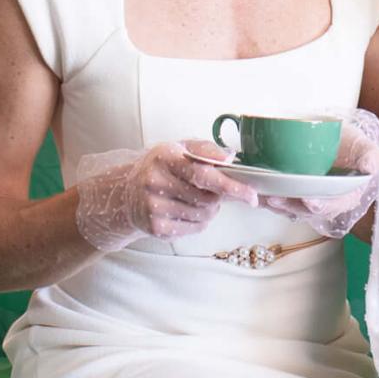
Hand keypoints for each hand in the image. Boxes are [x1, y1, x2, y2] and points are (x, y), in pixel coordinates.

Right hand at [73, 140, 258, 250]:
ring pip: (204, 216)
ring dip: (209, 210)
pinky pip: (194, 229)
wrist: (127, 192)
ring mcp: (153, 207)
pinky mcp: (156, 228)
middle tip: (209, 190)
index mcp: (165, 157)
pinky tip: (185, 211)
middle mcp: (155, 182)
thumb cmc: (162, 167)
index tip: (251, 195)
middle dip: (217, 197)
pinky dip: (199, 222)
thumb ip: (207, 150)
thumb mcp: (181, 148)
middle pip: (207, 199)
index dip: (231, 186)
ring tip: (193, 199)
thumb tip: (230, 157)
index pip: (204, 175)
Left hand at [259, 108, 378, 236]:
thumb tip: (372, 166)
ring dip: (275, 204)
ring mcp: (307, 200)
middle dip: (291, 206)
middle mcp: (325, 203)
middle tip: (276, 198)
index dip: (322, 205)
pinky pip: (278, 201)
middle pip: (307, 210)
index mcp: (346, 197)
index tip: (309, 200)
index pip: (334, 206)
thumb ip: (371, 155)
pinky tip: (256, 191)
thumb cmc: (351, 146)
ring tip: (263, 195)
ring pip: (290, 208)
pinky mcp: (291, 195)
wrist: (334, 140)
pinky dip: (266, 198)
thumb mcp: (363, 146)